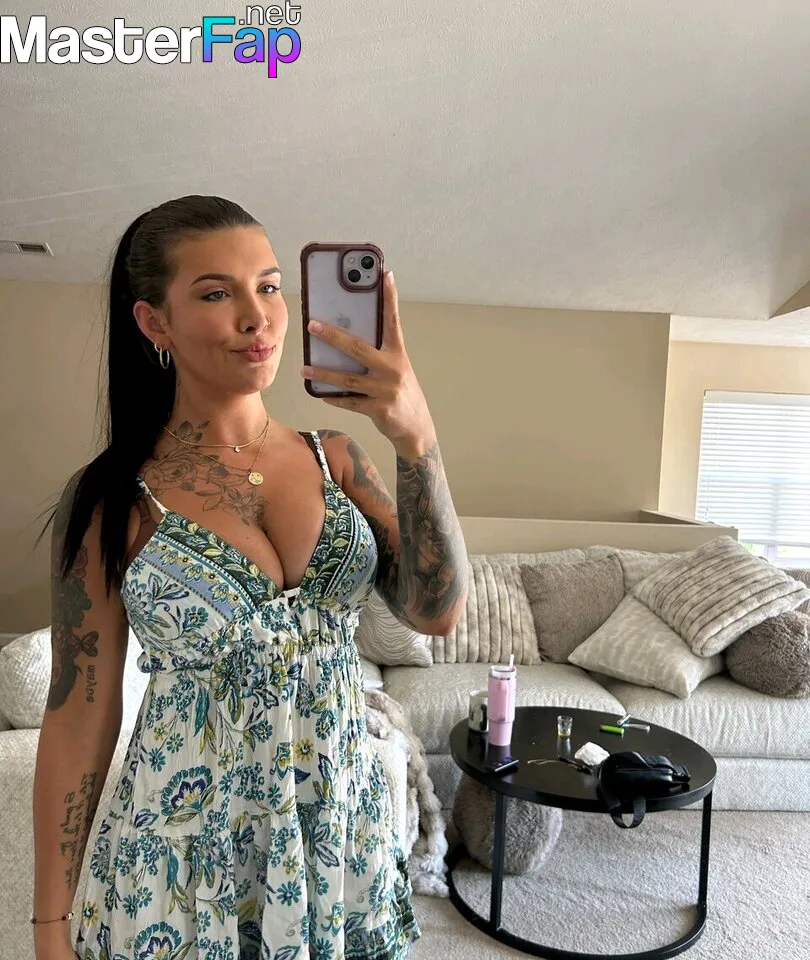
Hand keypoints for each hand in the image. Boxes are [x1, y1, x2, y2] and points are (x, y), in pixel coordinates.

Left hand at [302, 270, 435, 453]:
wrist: (416, 426)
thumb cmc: (401, 392)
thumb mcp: (396, 369)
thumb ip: (378, 354)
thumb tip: (345, 340)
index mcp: (398, 354)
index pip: (392, 320)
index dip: (389, 297)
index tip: (384, 274)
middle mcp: (392, 369)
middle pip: (358, 348)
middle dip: (333, 336)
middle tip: (312, 324)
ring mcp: (385, 389)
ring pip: (348, 378)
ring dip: (324, 373)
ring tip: (305, 368)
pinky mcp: (378, 408)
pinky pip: (350, 402)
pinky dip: (334, 398)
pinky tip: (320, 393)